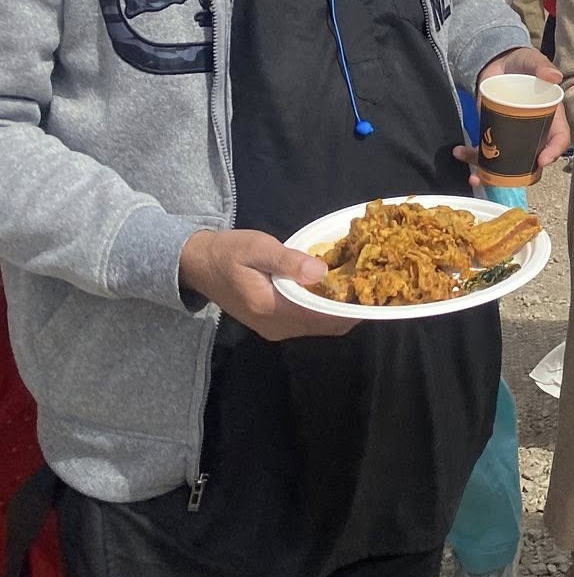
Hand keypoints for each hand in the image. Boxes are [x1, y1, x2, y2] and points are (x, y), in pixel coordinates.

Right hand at [178, 229, 356, 340]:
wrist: (197, 264)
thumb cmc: (228, 252)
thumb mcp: (258, 249)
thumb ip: (288, 262)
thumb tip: (321, 272)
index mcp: (272, 310)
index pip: (323, 317)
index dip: (352, 306)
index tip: (374, 289)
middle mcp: (276, 327)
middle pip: (327, 325)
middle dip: (351, 307)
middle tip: (373, 282)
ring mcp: (275, 328)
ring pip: (320, 324)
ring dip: (340, 308)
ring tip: (360, 282)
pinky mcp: (274, 322)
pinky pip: (309, 320)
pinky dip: (326, 308)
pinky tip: (336, 287)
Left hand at [454, 47, 571, 186]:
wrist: (497, 62)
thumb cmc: (522, 63)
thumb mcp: (532, 61)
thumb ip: (542, 66)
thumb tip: (553, 77)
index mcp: (550, 117)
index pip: (559, 139)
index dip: (554, 152)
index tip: (541, 160)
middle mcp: (533, 132)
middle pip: (531, 161)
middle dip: (518, 176)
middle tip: (503, 177)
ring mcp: (512, 136)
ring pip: (505, 164)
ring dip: (488, 173)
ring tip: (473, 175)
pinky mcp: (493, 134)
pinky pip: (486, 152)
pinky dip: (472, 157)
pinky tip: (458, 152)